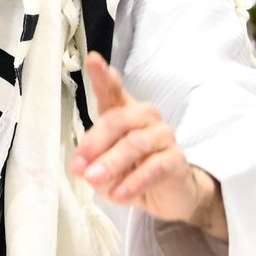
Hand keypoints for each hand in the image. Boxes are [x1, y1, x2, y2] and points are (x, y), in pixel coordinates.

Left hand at [70, 53, 226, 237]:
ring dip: (112, 163)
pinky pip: (155, 167)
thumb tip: (81, 166)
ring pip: (136, 143)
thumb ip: (93, 161)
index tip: (93, 60)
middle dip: (95, 142)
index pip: (112, 90)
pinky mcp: (176, 160)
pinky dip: (135, 181)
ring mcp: (163, 136)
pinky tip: (120, 195)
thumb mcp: (104, 166)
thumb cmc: (132, 171)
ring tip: (94, 180)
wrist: (169, 196)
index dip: (102, 75)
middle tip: (79, 166)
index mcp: (124, 113)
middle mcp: (145, 118)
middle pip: (119, 119)